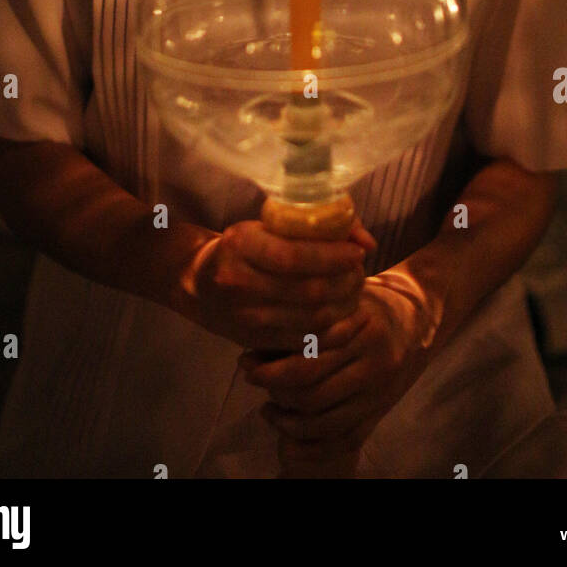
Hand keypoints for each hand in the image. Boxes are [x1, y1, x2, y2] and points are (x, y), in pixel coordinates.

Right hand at [180, 220, 368, 350]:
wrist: (199, 284)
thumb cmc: (241, 247)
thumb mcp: (267, 225)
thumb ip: (317, 227)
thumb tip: (367, 241)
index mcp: (240, 243)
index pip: (294, 255)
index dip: (333, 256)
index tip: (358, 252)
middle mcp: (240, 282)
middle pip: (309, 290)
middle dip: (346, 281)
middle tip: (360, 271)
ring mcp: (247, 317)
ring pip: (312, 318)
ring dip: (344, 305)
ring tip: (355, 290)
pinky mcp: (256, 341)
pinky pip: (306, 341)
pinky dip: (333, 329)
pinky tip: (343, 313)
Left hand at [239, 276, 434, 461]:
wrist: (417, 321)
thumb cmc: (368, 304)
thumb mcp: (342, 299)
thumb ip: (309, 317)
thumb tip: (256, 336)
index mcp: (362, 330)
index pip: (308, 358)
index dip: (271, 366)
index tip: (246, 362)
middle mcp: (373, 363)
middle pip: (312, 391)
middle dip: (274, 390)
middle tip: (251, 379)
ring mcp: (378, 392)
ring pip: (323, 420)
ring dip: (287, 420)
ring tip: (267, 407)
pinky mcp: (379, 412)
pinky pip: (340, 439)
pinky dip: (308, 440)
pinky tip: (287, 425)